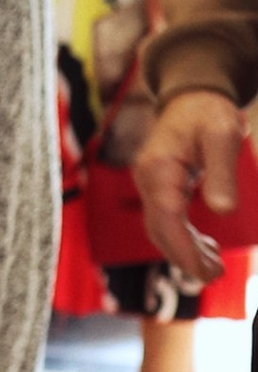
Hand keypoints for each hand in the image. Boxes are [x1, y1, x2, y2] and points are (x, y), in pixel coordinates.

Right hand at [132, 90, 247, 285]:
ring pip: (161, 229)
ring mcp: (150, 184)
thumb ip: (222, 173)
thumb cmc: (208, 111)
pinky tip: (207, 248)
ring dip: (185, 251)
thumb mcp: (223, 135)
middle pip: (159, 230)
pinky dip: (184, 238)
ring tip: (215, 267)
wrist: (192, 96)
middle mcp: (148, 179)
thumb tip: (223, 211)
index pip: (165, 218)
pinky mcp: (158, 188)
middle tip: (216, 275)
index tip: (205, 272)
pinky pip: (166, 220)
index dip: (183, 250)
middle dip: (185, 257)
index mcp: (159, 168)